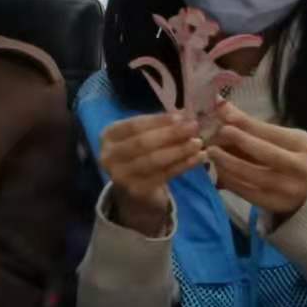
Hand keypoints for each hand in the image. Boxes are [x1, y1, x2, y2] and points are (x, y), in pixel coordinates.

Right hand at [100, 111, 205, 236]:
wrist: (132, 186)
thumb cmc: (139, 153)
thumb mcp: (142, 135)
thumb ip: (159, 126)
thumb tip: (185, 116)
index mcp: (109, 135)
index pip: (134, 125)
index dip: (159, 121)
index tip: (182, 117)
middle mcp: (109, 156)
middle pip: (143, 143)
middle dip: (171, 134)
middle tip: (194, 128)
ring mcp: (121, 176)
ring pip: (154, 160)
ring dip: (179, 151)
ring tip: (198, 143)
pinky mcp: (137, 190)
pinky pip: (164, 175)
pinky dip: (183, 166)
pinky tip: (198, 158)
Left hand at [207, 102, 306, 219]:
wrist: (304, 190)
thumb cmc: (285, 156)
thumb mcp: (275, 138)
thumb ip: (249, 124)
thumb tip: (219, 104)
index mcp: (302, 143)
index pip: (271, 132)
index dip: (246, 124)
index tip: (223, 117)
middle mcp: (300, 166)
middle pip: (266, 153)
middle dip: (239, 143)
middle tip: (216, 137)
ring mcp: (289, 189)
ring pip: (254, 175)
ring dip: (228, 163)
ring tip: (212, 153)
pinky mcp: (276, 205)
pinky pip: (248, 192)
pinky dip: (230, 180)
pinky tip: (219, 172)